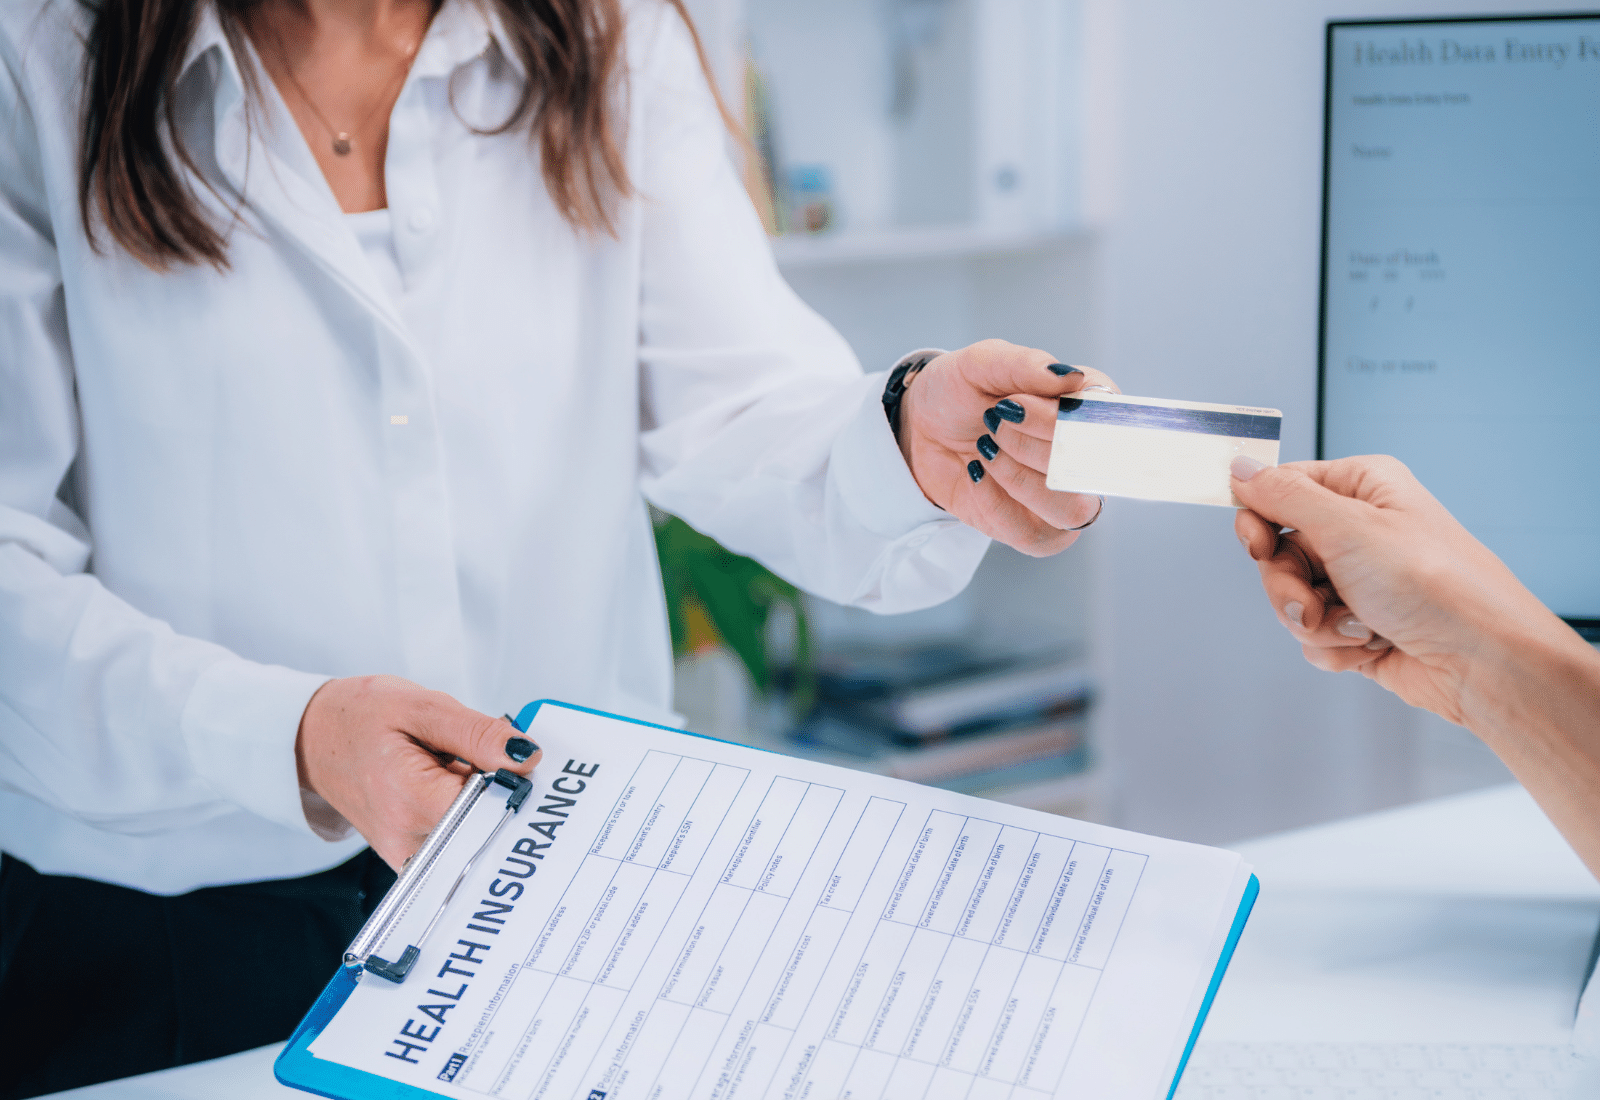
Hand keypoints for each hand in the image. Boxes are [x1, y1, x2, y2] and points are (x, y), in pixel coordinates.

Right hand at [295, 675, 542, 868]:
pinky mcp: (411, 859)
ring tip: (450, 770)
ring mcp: (407, 855)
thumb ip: (478, 733)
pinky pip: (457, 844)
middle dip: (495, 791)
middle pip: (487, 825)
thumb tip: (527, 757)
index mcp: (409, 798)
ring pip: (475, 836)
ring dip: (479, 803)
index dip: (511, 782)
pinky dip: (465, 815)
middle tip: (468, 757)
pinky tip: (447, 788)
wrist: (311, 740)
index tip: (507, 759)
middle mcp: (408, 838)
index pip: (490, 808)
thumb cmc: (360, 717)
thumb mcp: (421, 707)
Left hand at [898, 339, 1113, 555]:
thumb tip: (1072, 378)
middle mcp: (1087, 457)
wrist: (920, 429)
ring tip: (984, 449)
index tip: (1012, 403)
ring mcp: (1064, 498)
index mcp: (1088, 408)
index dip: (1060, 420)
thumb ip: (1026, 364)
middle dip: (1029, 445)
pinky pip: (1032, 535)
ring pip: (1071, 510)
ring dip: (1018, 478)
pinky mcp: (1034, 530)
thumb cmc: (961, 391)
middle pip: (1090, 470)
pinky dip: (995, 503)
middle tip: (991, 421)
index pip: (1107, 424)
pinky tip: (975, 474)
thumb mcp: (983, 363)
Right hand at [1229, 454, 1567, 725]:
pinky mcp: (1357, 624)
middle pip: (1277, 553)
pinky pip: (1313, 634)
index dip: (1259, 520)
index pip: (1279, 490)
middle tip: (1310, 603)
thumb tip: (1241, 466)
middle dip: (1288, 588)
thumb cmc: (1436, 585)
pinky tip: (1370, 644)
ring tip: (1356, 627)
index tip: (1258, 546)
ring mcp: (1357, 580)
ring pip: (1290, 599)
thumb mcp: (1349, 527)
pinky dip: (1334, 645)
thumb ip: (1284, 496)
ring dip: (1314, 622)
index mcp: (1361, 488)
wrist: (1480, 661)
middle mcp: (1359, 530)